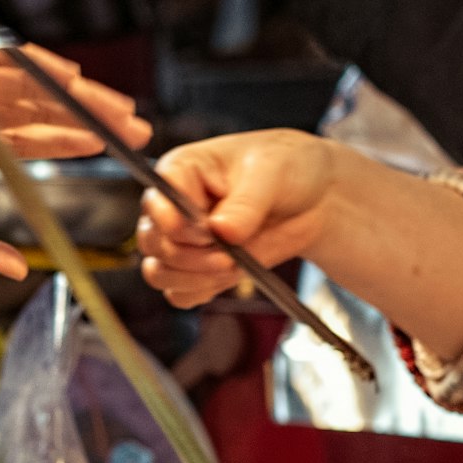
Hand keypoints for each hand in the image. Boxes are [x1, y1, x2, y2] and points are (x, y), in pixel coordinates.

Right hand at [0, 36, 146, 276]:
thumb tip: (21, 269)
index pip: (21, 138)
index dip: (66, 143)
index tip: (111, 150)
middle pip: (32, 108)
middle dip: (84, 118)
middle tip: (136, 126)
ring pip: (19, 83)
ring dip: (69, 94)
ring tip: (114, 107)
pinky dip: (28, 67)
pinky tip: (66, 80)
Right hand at [136, 130, 346, 304]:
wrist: (310, 199)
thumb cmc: (285, 168)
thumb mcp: (272, 172)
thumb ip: (246, 202)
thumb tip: (222, 231)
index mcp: (181, 170)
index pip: (157, 199)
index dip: (177, 221)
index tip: (208, 230)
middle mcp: (173, 206)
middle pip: (152, 241)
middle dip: (189, 256)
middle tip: (228, 255)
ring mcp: (182, 240)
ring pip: (159, 272)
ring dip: (193, 278)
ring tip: (232, 266)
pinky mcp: (197, 269)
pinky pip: (179, 294)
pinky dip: (200, 292)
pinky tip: (228, 277)